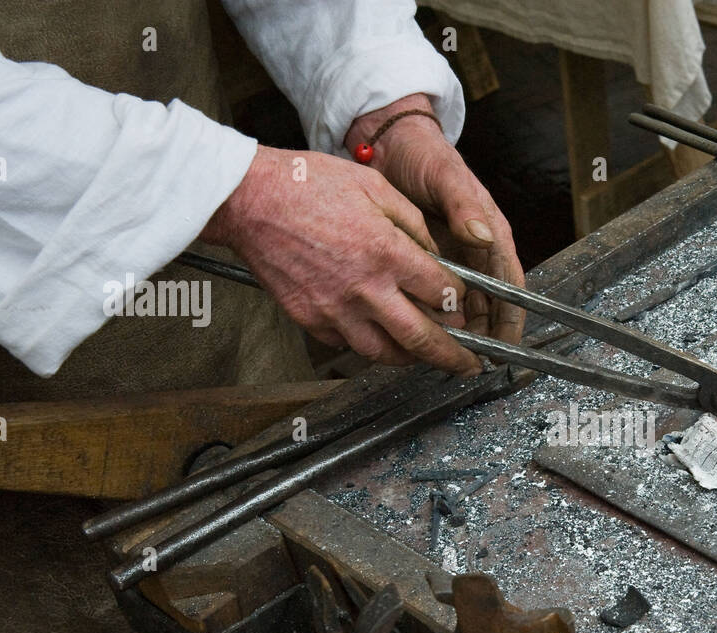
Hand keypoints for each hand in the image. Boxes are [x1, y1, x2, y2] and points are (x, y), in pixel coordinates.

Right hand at [201, 144, 482, 376]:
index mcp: (387, 252)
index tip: (464, 304)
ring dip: (411, 358)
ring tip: (425, 356)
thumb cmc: (307, 185)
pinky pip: (348, 345)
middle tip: (469, 363)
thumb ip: (413, 224)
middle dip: (453, 356)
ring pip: (385, 353)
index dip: (460, 301)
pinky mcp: (310, 319)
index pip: (442, 293)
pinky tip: (378, 336)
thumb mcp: (375, 186)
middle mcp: (365, 288)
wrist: (247, 199)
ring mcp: (335, 310)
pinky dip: (368, 345)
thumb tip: (436, 255)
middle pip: (422, 338)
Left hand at [347, 95, 525, 344]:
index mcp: (491, 232)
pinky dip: (433, 315)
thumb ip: (464, 206)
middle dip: (483, 334)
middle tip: (468, 360)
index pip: (511, 285)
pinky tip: (422, 332)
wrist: (391, 144)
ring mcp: (455, 257)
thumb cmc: (424, 155)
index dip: (510, 318)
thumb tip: (484, 237)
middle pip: (489, 303)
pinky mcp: (430, 261)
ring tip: (445, 353)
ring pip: (464, 305)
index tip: (505, 346)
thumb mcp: (445, 176)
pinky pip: (437, 295)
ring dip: (458, 330)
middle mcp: (478, 250)